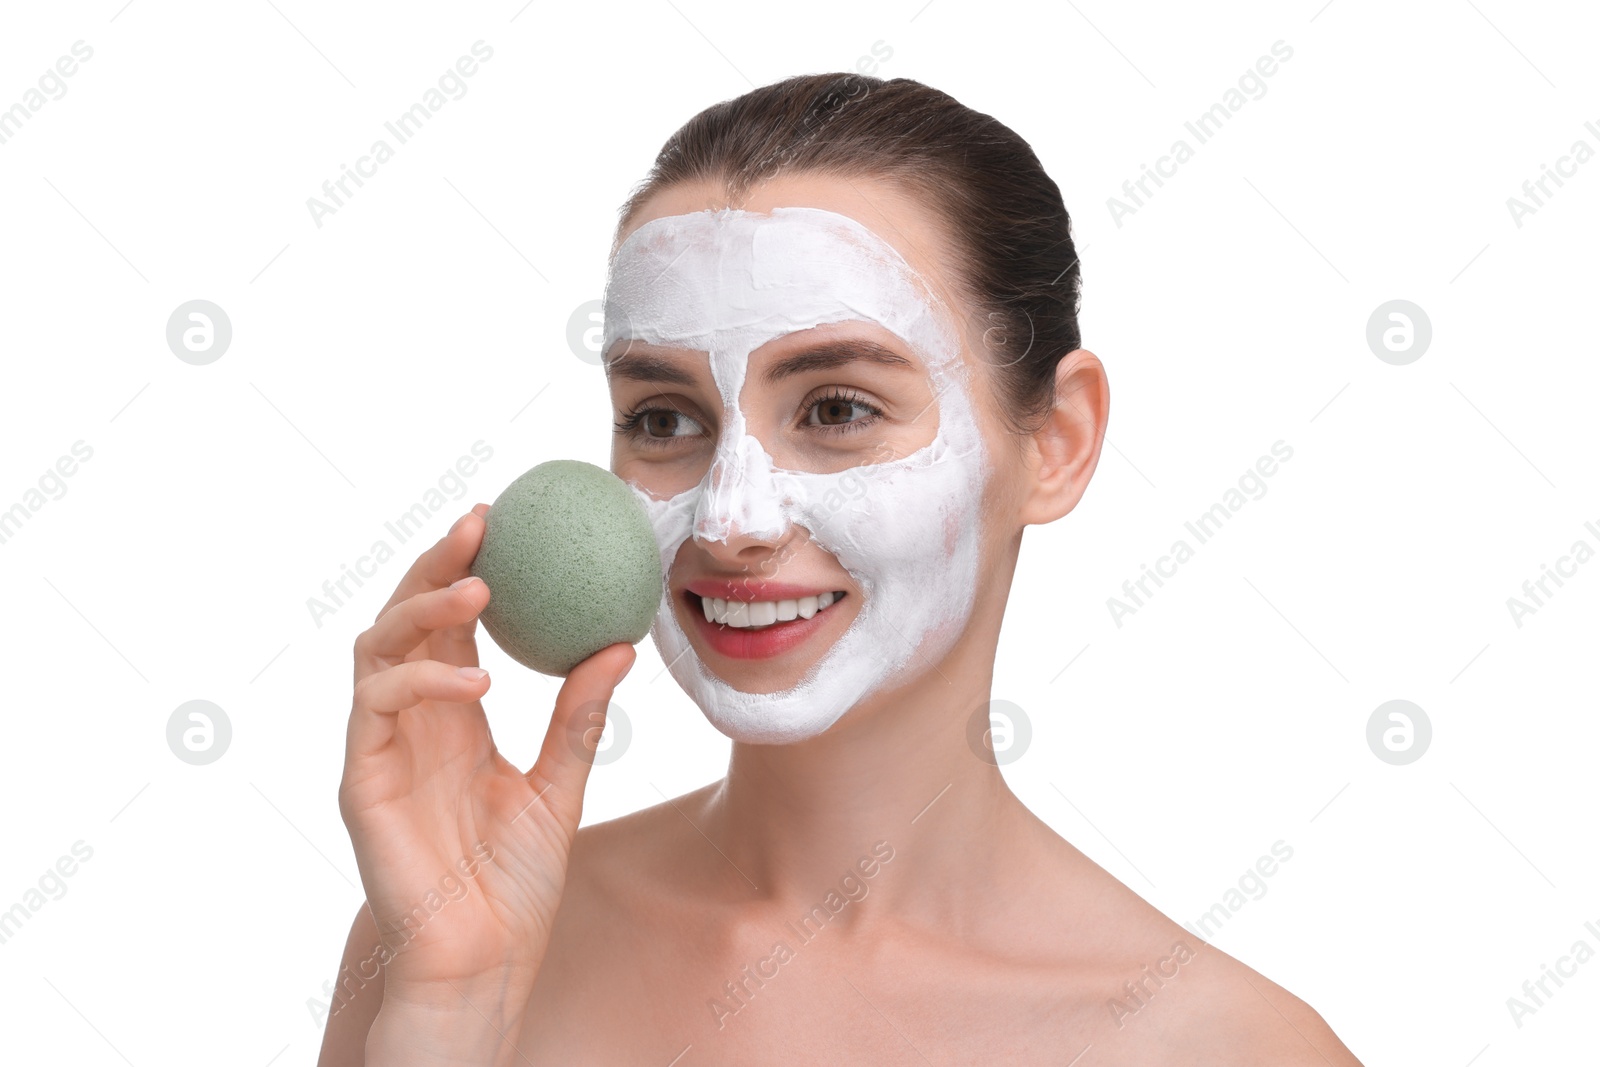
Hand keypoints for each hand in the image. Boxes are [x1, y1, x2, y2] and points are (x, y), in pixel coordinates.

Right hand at [337, 503, 635, 1014]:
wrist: (485, 956)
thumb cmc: (515, 881)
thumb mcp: (562, 785)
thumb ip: (582, 717)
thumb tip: (619, 644)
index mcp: (454, 714)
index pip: (450, 623)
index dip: (467, 568)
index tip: (502, 520)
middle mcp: (412, 719)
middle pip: (406, 616)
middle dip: (435, 563)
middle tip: (481, 523)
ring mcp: (381, 745)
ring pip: (378, 646)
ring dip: (423, 607)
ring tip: (480, 585)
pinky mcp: (361, 777)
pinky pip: (376, 706)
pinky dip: (421, 678)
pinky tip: (475, 677)